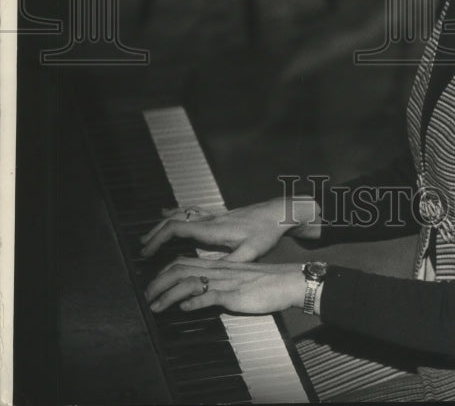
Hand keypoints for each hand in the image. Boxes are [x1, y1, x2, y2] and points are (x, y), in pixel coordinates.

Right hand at [140, 196, 319, 261]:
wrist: (278, 213)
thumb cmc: (266, 233)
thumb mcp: (250, 253)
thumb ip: (229, 264)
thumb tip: (210, 276)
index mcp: (213, 229)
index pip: (177, 229)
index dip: (158, 240)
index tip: (147, 252)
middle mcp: (210, 219)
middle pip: (174, 220)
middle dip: (155, 233)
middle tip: (142, 248)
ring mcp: (214, 214)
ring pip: (181, 213)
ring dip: (164, 223)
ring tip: (150, 235)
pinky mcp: (220, 214)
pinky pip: (192, 211)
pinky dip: (177, 213)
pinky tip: (169, 213)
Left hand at [145, 256, 305, 314]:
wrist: (290, 281)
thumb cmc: (267, 282)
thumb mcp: (239, 279)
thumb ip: (220, 284)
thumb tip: (199, 296)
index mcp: (219, 265)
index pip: (184, 261)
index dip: (164, 271)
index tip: (153, 283)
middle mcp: (219, 270)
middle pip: (180, 268)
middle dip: (158, 281)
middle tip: (146, 295)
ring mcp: (226, 281)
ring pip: (189, 282)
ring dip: (168, 294)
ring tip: (155, 306)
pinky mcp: (235, 294)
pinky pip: (210, 296)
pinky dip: (194, 302)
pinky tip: (183, 309)